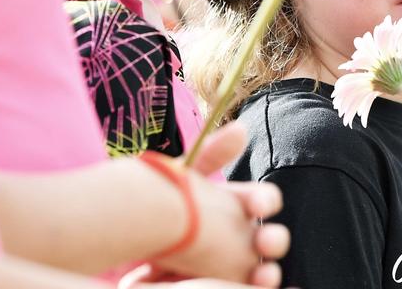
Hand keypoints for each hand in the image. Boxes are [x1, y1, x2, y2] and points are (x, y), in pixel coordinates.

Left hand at [147, 124, 287, 285]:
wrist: (128, 240)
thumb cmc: (158, 210)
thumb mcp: (181, 181)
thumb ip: (210, 156)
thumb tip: (242, 129)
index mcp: (237, 208)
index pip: (262, 201)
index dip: (263, 202)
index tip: (257, 205)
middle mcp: (241, 239)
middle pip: (271, 238)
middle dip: (273, 239)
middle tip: (263, 241)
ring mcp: (233, 268)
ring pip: (263, 271)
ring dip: (268, 272)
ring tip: (263, 275)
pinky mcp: (224, 284)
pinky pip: (241, 288)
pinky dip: (249, 287)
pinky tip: (248, 284)